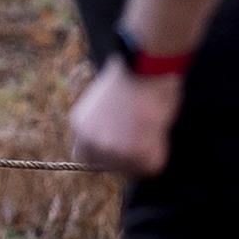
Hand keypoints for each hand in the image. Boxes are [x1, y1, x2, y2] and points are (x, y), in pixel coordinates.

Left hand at [70, 58, 183, 176]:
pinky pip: (149, 166)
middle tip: (138, 139)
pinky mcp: (139, 155)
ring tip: (149, 128)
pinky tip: (158, 132)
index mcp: (80, 126)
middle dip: (121, 156)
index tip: (116, 149)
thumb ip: (99, 123)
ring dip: (140, 154)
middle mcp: (94, 142)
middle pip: (106, 165)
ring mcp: (116, 151)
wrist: (146, 70)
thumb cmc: (129, 77)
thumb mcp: (100, 100)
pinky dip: (158, 153)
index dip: (101, 154)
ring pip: (129, 168)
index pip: (84, 156)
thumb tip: (111, 138)